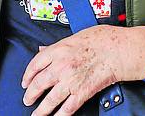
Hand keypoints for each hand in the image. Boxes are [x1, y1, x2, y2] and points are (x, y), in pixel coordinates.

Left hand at [21, 25, 144, 115]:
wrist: (119, 50)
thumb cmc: (102, 40)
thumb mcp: (75, 36)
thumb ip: (57, 46)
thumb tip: (44, 50)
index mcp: (58, 50)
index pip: (35, 64)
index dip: (27, 75)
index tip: (25, 81)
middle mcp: (61, 66)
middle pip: (39, 83)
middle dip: (31, 94)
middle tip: (27, 99)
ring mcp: (71, 81)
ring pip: (50, 99)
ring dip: (41, 110)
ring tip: (36, 114)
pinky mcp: (82, 92)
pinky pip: (67, 108)